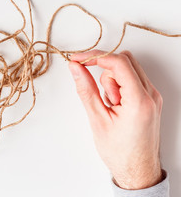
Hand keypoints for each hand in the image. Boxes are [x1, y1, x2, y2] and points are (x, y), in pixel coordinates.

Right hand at [68, 50, 162, 189]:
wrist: (137, 170)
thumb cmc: (119, 151)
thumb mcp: (98, 119)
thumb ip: (86, 89)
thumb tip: (76, 68)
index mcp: (139, 101)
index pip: (119, 63)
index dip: (95, 57)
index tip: (78, 59)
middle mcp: (151, 95)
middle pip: (125, 61)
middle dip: (105, 71)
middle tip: (98, 92)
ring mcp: (153, 96)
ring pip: (128, 69)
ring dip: (112, 81)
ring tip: (109, 105)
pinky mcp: (150, 99)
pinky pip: (132, 80)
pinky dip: (119, 86)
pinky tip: (114, 104)